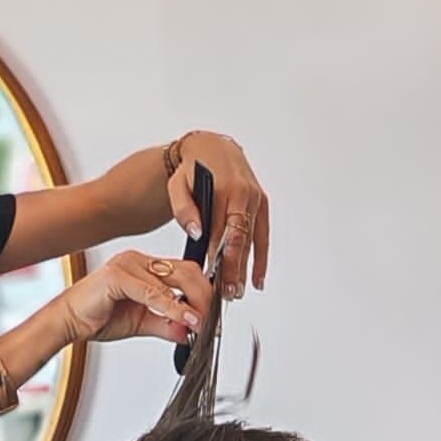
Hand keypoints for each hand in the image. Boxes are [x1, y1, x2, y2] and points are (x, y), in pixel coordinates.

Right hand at [59, 250, 211, 346]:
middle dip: (205, 298)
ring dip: (192, 304)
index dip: (204, 293)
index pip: (187, 272)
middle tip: (212, 323)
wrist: (67, 322)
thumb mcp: (142, 323)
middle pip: (187, 271)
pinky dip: (171, 307)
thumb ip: (166, 324)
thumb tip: (190, 332)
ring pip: (174, 278)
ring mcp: (128, 264)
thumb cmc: (97, 317)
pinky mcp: (117, 275)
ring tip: (201, 324)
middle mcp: (139, 260)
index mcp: (145, 266)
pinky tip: (183, 320)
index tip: (213, 317)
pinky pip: (152, 292)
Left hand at [167, 132, 269, 297]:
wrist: (213, 148)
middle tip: (227, 293)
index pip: (222, 229)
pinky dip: (260, 259)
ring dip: (246, 268)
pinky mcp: (262, 204)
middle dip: (234, 268)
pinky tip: (256, 279)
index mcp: (224, 188)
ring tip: (237, 291)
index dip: (217, 255)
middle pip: (240, 238)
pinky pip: (263, 235)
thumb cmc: (193, 170)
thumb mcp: (177, 184)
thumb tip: (197, 233)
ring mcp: (256, 199)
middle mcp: (245, 194)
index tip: (210, 277)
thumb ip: (184, 209)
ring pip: (253, 240)